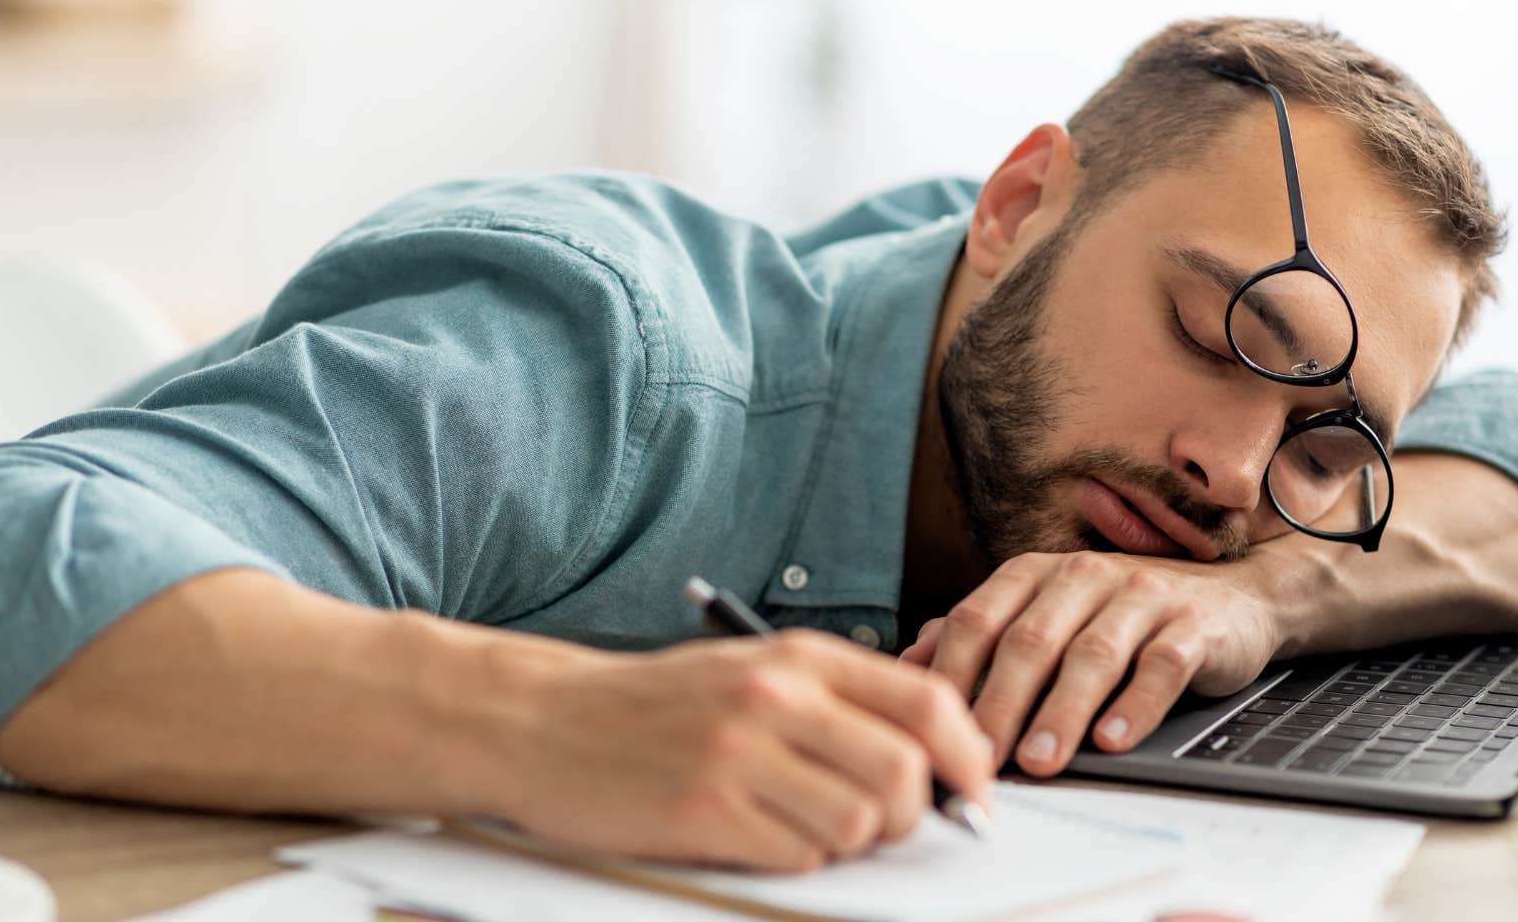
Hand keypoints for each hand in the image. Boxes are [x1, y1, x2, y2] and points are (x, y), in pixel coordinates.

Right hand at [486, 629, 993, 871]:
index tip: (973, 792)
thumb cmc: (658, 705)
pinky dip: (792, 859)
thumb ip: (839, 704)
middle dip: (909, 817)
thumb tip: (934, 757)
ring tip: (799, 824)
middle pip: (904, 776)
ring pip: (858, 825)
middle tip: (881, 825)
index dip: (969, 757)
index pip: (927, 702)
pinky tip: (752, 834)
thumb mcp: (754, 672)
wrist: (544, 722)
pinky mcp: (706, 813)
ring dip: (845, 842)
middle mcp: (777, 698)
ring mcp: (740, 756)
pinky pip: (798, 858)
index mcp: (798, 657)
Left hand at [899, 551, 1285, 776]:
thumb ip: (983, 635)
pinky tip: (1114, 739)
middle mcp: (1084, 576)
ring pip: (1092, 654)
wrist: (1234, 597)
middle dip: (1001, 703)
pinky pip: (1162, 665)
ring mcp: (1142, 596)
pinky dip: (1137, 704)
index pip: (979, 619)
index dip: (954, 677)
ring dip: (1062, 711)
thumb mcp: (1049, 616)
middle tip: (982, 758)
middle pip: (1030, 640)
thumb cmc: (1124, 619)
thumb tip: (910, 664)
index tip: (935, 732)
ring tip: (1041, 759)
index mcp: (1037, 574)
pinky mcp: (1194, 624)